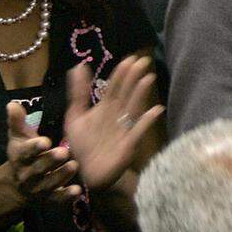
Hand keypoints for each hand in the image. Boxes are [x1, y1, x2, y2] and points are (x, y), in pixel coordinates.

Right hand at [5, 103, 80, 204]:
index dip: (34, 147)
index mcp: (20, 157)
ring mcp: (38, 188)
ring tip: (74, 165)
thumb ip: (17, 121)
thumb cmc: (24, 153)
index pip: (25, 152)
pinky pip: (57, 199)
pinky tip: (78, 190)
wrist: (18, 185)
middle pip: (38, 168)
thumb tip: (12, 103)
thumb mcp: (19, 136)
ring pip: (49, 184)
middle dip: (50, 160)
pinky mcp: (48, 198)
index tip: (46, 140)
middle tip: (64, 151)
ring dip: (61, 176)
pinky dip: (66, 196)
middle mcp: (27, 174)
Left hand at [64, 55, 162, 191]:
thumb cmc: (83, 144)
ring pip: (133, 107)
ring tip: (148, 78)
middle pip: (126, 93)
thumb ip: (78, 93)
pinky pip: (139, 131)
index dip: (121, 73)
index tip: (130, 58)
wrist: (88, 172)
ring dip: (141, 93)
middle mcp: (117, 115)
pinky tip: (157, 110)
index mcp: (104, 108)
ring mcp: (124, 128)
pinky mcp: (129, 144)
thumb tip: (78, 66)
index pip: (113, 86)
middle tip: (142, 61)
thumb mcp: (75, 116)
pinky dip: (147, 121)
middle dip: (133, 77)